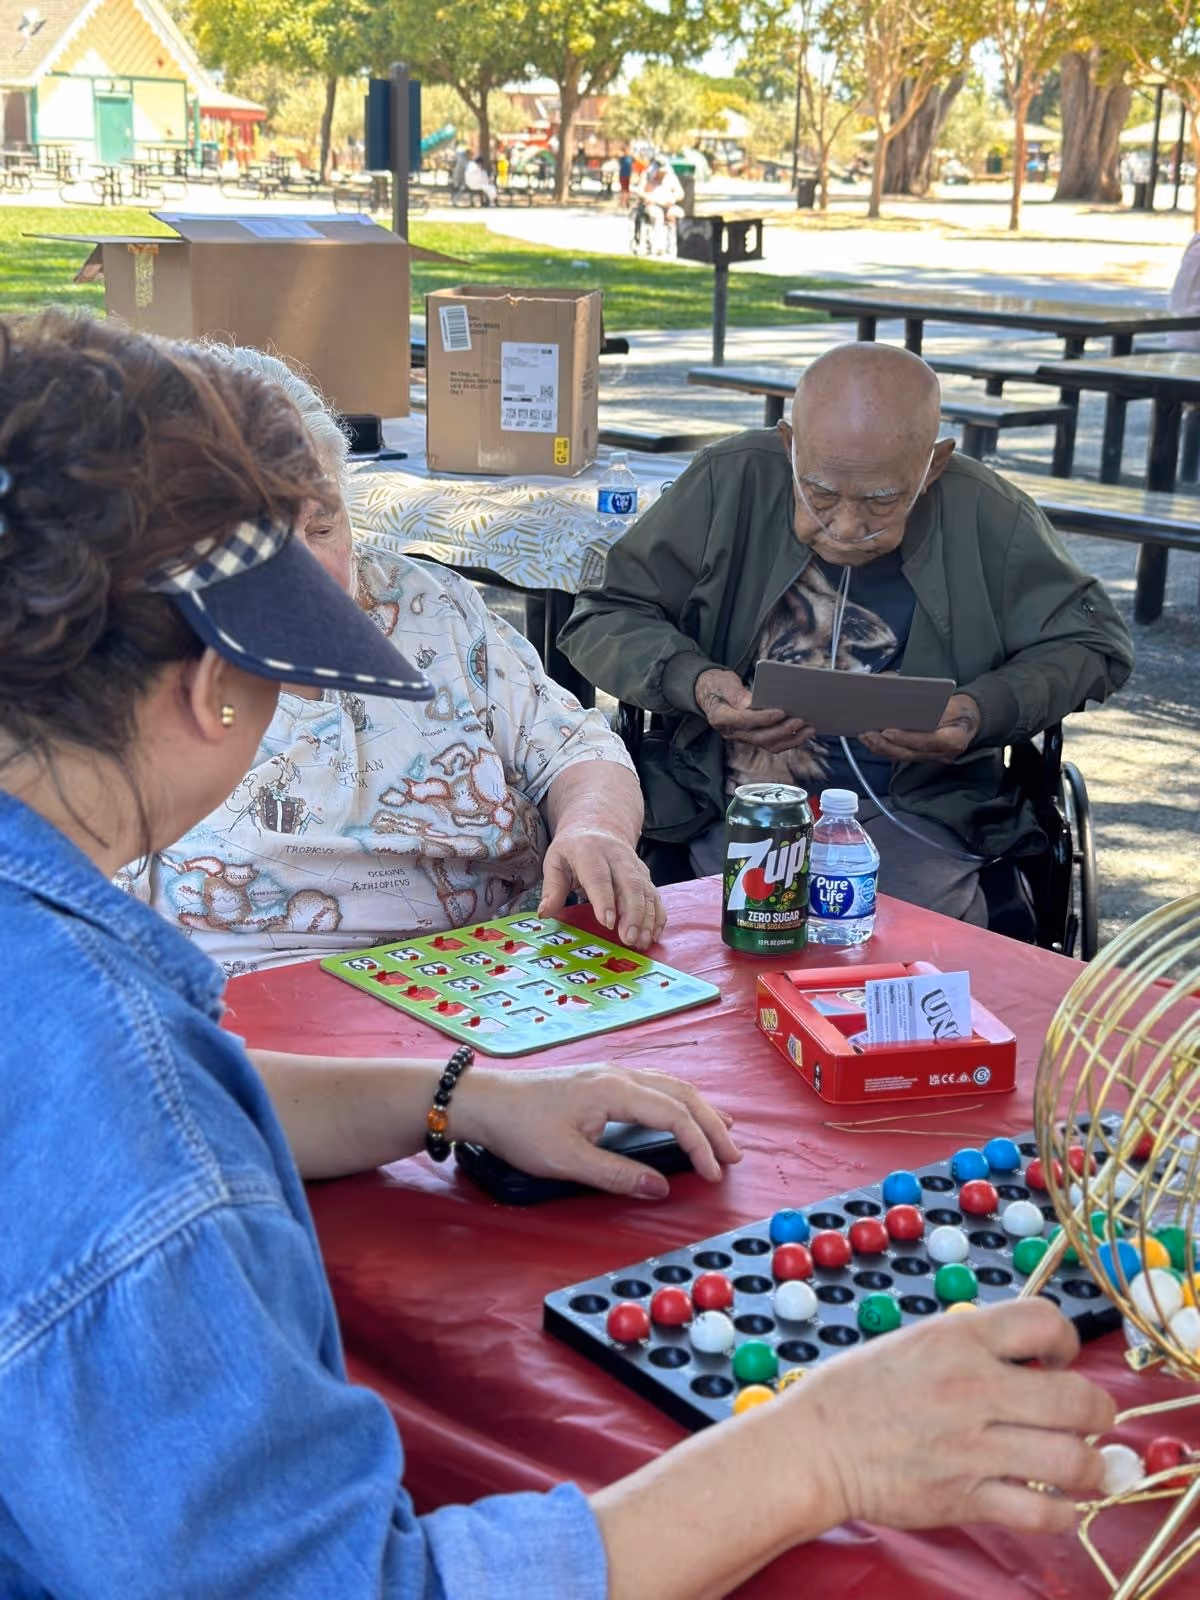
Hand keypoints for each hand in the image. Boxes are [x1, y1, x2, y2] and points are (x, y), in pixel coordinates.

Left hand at [453, 1064, 740, 1198]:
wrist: (485, 1101)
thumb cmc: (520, 1129)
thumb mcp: (567, 1160)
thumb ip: (617, 1175)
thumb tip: (661, 1187)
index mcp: (615, 1090)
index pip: (674, 1115)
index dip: (701, 1145)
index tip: (715, 1175)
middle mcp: (619, 1075)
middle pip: (681, 1095)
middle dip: (713, 1125)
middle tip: (734, 1157)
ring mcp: (610, 1073)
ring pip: (670, 1086)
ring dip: (700, 1110)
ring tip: (725, 1133)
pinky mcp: (601, 1080)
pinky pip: (655, 1085)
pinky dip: (679, 1101)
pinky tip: (683, 1112)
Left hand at [540, 827, 665, 949]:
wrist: (598, 826)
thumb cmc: (572, 849)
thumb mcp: (555, 862)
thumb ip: (552, 888)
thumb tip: (544, 913)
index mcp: (590, 851)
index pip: (599, 877)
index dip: (604, 900)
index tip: (607, 923)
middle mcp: (617, 857)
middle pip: (630, 884)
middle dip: (633, 913)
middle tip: (629, 939)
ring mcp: (634, 865)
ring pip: (646, 891)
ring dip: (647, 918)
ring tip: (641, 942)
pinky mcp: (645, 875)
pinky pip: (655, 896)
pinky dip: (657, 915)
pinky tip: (654, 934)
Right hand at [694, 668, 814, 753]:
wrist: (708, 693)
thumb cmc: (716, 684)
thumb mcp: (722, 682)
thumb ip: (735, 693)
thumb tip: (750, 703)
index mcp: (720, 717)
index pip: (745, 721)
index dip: (764, 717)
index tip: (782, 711)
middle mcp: (731, 732)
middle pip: (760, 737)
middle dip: (783, 730)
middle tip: (801, 720)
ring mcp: (742, 737)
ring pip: (768, 744)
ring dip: (790, 739)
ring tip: (809, 728)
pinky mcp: (752, 737)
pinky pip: (772, 743)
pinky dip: (789, 739)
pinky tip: (803, 732)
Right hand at [794, 1299, 1113, 1534]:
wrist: (816, 1445)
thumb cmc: (861, 1389)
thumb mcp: (917, 1341)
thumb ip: (975, 1346)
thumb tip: (1033, 1360)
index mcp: (957, 1339)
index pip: (1046, 1322)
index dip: (1066, 1340)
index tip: (1058, 1358)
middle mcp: (971, 1388)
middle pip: (1078, 1399)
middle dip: (1097, 1411)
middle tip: (1086, 1417)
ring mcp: (970, 1447)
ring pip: (1072, 1460)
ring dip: (1090, 1466)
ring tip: (1082, 1464)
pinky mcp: (964, 1498)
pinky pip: (1041, 1512)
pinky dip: (1062, 1511)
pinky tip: (1056, 1502)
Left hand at [859, 692, 981, 764]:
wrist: (971, 720)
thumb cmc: (959, 708)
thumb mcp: (952, 702)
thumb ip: (930, 701)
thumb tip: (897, 689)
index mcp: (954, 739)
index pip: (928, 742)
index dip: (906, 738)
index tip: (887, 731)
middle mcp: (942, 754)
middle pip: (909, 753)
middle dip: (885, 744)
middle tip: (867, 733)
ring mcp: (931, 759)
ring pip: (902, 756)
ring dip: (880, 747)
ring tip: (864, 735)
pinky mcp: (922, 758)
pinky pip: (901, 755)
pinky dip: (885, 748)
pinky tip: (872, 739)